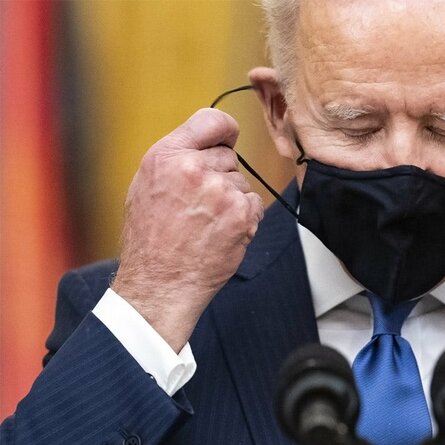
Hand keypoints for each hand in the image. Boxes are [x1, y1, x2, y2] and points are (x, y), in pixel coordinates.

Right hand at [112, 108, 263, 351]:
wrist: (160, 282)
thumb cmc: (151, 238)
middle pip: (228, 157)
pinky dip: (243, 218)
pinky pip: (253, 204)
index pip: (211, 120)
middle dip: (219, 176)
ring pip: (240, 183)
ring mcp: (220, 192)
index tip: (227, 139)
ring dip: (230, 200)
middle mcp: (193, 169)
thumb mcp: (148, 185)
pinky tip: (220, 233)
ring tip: (204, 223)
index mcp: (166, 157)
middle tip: (196, 205)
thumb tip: (210, 142)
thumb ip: (178, 158)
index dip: (224, 130)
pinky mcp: (241, 214)